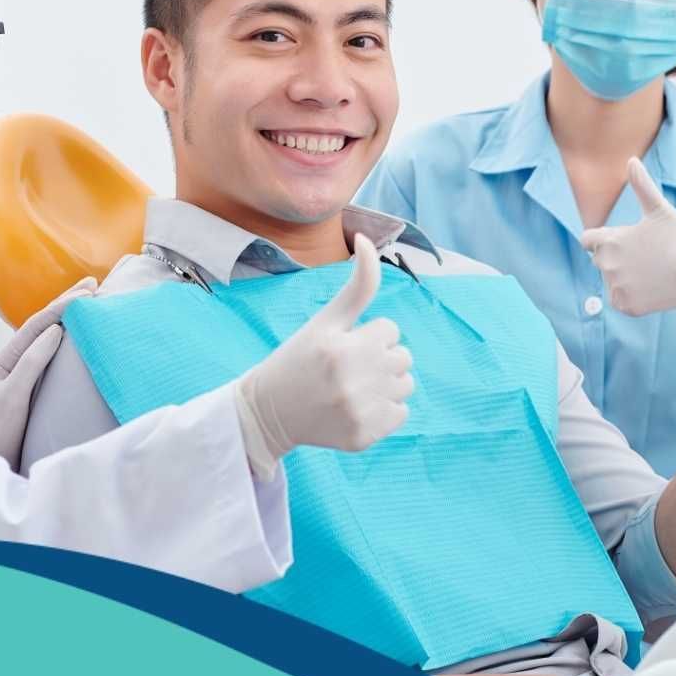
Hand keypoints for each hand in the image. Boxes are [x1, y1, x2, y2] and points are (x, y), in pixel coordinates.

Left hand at [0, 276, 99, 469]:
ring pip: (45, 339)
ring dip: (66, 317)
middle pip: (41, 326)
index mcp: (3, 360)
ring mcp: (21, 375)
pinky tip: (76, 333)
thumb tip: (55, 330)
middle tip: (93, 285)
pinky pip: (50, 357)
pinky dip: (64, 339)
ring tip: (88, 300)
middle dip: (65, 304)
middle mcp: (12, 363)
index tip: (85, 293)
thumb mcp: (13, 396)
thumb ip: (31, 362)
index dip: (60, 307)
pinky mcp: (32, 389)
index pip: (34, 326)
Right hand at [234, 233, 413, 477]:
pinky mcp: (365, 437)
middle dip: (379, 357)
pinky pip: (402, 414)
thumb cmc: (300, 358)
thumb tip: (367, 238)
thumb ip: (357, 285)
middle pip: (403, 357)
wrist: (269, 412)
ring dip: (386, 384)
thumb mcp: (325, 320)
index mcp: (345, 347)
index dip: (367, 335)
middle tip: (346, 368)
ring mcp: (361, 412)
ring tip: (352, 387)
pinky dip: (384, 411)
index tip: (342, 346)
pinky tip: (355, 409)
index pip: (391, 330)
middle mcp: (354, 381)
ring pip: (407, 385)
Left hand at [580, 158, 675, 315]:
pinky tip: (651, 286)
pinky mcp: (626, 305)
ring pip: (612, 280)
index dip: (602, 239)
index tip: (622, 241)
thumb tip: (631, 159)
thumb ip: (641, 186)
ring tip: (652, 270)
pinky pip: (620, 299)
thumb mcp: (659, 209)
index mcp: (609, 240)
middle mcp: (606, 265)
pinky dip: (632, 295)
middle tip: (646, 255)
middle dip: (617, 256)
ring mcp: (616, 287)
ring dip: (625, 275)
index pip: (588, 241)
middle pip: (601, 260)